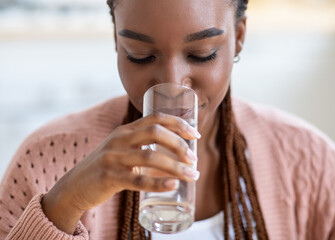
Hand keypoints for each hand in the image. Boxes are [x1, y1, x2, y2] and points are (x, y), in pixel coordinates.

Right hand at [42, 113, 199, 233]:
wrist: (74, 186)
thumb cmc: (106, 168)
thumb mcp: (121, 150)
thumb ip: (142, 147)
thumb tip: (176, 153)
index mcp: (125, 130)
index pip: (155, 118)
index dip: (178, 123)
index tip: (195, 134)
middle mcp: (119, 139)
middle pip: (155, 132)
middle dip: (179, 143)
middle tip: (193, 159)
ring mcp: (113, 157)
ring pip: (150, 157)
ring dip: (176, 167)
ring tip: (192, 175)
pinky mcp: (108, 177)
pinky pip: (138, 180)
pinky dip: (158, 182)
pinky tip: (173, 186)